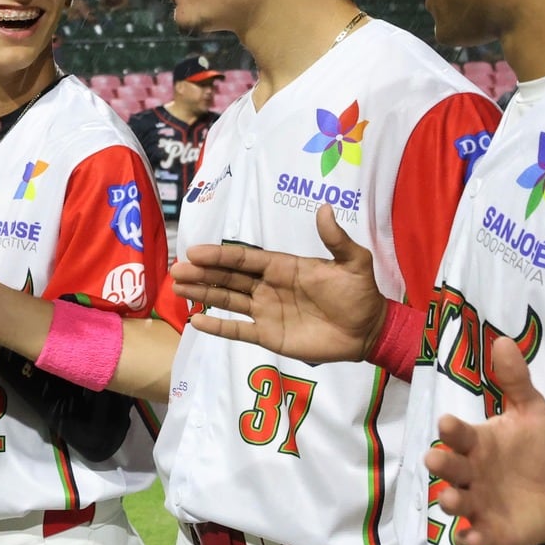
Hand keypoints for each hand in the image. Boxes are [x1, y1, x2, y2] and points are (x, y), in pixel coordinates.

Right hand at [171, 205, 385, 363]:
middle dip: (202, 274)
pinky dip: (218, 327)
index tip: (195, 251)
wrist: (368, 330)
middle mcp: (268, 287)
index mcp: (283, 267)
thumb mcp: (353, 262)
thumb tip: (324, 208)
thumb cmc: (359, 294)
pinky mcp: (269, 335)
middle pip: (229, 279)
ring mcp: (266, 312)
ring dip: (203, 294)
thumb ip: (336, 239)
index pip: (245, 260)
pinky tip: (197, 320)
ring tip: (177, 289)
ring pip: (228, 301)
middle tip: (176, 270)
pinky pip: (239, 331)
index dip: (220, 256)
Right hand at [423, 336, 544, 544]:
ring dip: (450, 501)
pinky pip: (473, 535)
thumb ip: (515, 382)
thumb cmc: (535, 452)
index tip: (447, 423)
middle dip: (440, 464)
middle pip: (447, 468)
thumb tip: (503, 340)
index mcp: (475, 444)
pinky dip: (471, 538)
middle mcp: (468, 473)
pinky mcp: (488, 531)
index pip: (457, 435)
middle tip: (435, 459)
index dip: (451, 431)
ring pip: (454, 502)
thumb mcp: (531, 413)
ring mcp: (476, 503)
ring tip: (451, 500)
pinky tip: (472, 537)